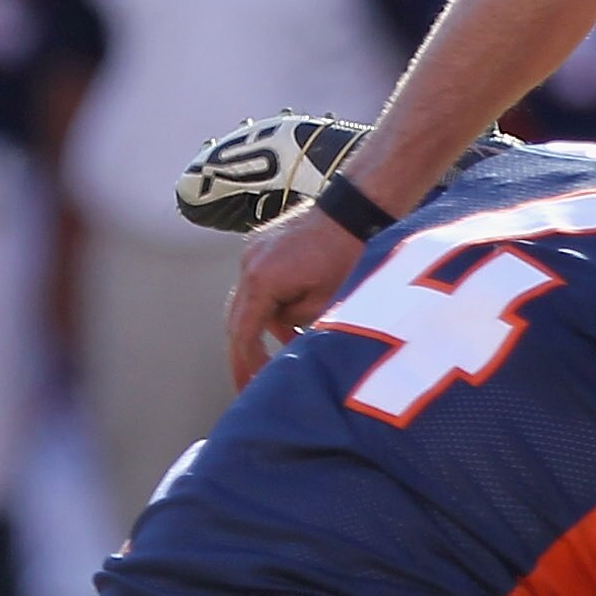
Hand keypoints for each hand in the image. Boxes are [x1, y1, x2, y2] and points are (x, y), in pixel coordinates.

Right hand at [225, 202, 363, 386]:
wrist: (356, 208)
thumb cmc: (348, 252)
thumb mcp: (326, 303)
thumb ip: (296, 326)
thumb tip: (284, 338)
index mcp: (261, 281)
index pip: (243, 333)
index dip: (244, 364)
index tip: (247, 387)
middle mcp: (249, 263)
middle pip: (239, 317)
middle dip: (248, 350)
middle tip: (254, 379)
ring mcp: (253, 250)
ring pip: (251, 300)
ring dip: (265, 324)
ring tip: (289, 346)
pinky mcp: (264, 243)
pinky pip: (261, 281)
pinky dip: (272, 302)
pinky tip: (294, 318)